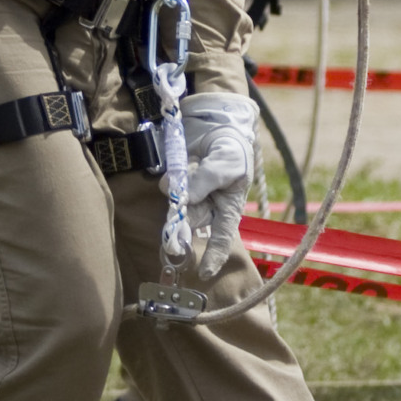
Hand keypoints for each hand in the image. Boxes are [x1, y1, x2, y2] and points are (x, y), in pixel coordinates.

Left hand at [181, 92, 257, 276]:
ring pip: (178, 203)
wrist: (215, 126)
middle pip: (190, 222)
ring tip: (193, 165)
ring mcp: (188, 197)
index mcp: (228, 209)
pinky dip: (174, 176)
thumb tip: (184, 197)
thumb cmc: (232, 150)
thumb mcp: (228, 163)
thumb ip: (208, 180)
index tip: (204, 273)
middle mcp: (207, 208)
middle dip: (182, 222)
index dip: (214, 257)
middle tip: (177, 218)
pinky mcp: (175, 185)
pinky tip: (187, 162)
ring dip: (181, 190)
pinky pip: (168, 186)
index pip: (221, 238)